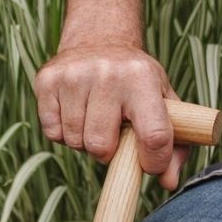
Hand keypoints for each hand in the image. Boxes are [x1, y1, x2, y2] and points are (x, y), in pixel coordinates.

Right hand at [33, 44, 187, 191]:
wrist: (99, 39)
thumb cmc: (136, 82)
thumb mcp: (163, 103)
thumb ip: (174, 145)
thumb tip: (168, 182)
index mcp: (142, 78)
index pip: (153, 135)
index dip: (153, 162)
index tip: (148, 164)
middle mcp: (107, 74)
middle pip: (101, 147)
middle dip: (107, 151)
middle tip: (113, 133)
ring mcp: (74, 75)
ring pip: (75, 142)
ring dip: (84, 141)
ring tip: (93, 119)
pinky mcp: (47, 80)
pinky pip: (52, 133)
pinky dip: (63, 133)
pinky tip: (74, 113)